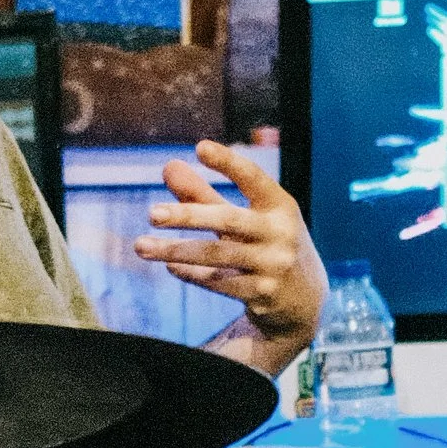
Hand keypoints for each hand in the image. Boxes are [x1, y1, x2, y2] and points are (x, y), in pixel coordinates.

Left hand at [134, 141, 325, 366]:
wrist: (305, 300)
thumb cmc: (267, 245)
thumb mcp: (246, 218)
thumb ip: (205, 194)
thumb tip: (167, 166)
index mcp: (280, 206)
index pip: (254, 178)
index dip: (229, 162)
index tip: (200, 147)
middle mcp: (280, 234)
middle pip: (228, 220)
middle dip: (188, 216)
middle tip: (151, 214)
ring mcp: (272, 266)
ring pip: (216, 256)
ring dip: (174, 251)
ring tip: (141, 246)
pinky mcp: (261, 294)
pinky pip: (218, 282)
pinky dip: (190, 273)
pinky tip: (169, 265)